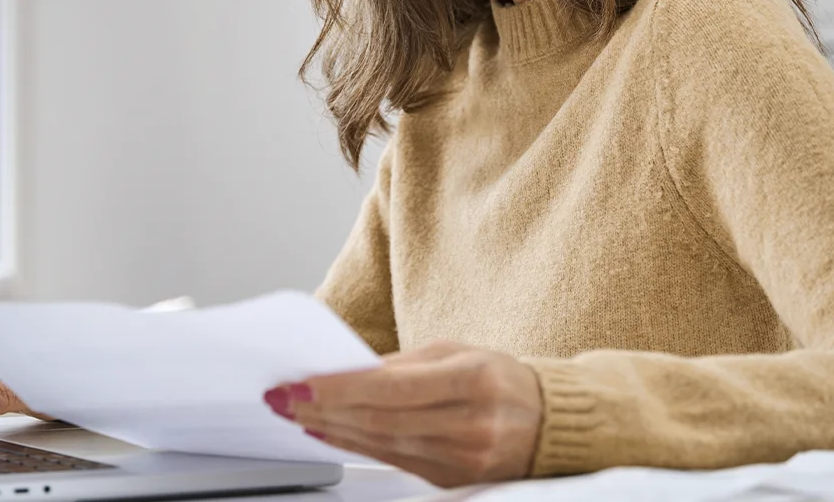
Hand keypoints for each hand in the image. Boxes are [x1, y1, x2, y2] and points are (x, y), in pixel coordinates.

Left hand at [263, 341, 541, 487]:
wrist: (551, 423)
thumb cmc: (501, 378)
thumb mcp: (459, 352)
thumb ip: (404, 363)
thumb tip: (346, 372)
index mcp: (473, 379)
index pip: (392, 388)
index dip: (341, 388)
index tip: (302, 383)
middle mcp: (470, 424)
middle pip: (381, 420)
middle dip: (324, 410)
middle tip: (283, 399)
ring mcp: (463, 459)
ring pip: (382, 445)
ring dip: (333, 430)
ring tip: (296, 415)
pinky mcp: (453, 481)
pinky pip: (393, 461)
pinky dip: (357, 447)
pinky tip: (331, 434)